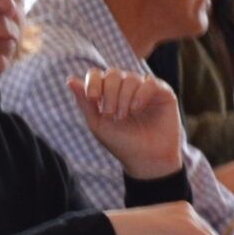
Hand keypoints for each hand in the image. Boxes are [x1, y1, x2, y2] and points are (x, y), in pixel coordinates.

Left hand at [68, 68, 184, 179]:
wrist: (147, 160)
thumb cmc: (123, 144)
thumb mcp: (98, 124)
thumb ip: (85, 102)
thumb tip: (70, 80)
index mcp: (109, 94)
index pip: (98, 75)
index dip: (93, 82)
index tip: (93, 98)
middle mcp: (127, 89)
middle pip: (113, 74)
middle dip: (110, 92)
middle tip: (111, 114)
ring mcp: (145, 90)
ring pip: (131, 78)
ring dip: (124, 97)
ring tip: (124, 116)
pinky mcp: (163, 94)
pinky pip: (150, 83)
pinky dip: (141, 93)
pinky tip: (137, 108)